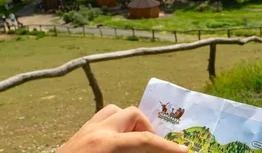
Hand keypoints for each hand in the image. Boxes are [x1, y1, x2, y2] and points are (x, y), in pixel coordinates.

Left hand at [59, 105, 187, 152]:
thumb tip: (153, 150)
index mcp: (106, 145)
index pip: (146, 140)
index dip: (168, 147)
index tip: (184, 152)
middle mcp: (96, 131)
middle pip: (133, 115)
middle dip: (148, 130)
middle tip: (154, 149)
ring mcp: (84, 130)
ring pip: (114, 112)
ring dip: (130, 125)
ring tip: (135, 144)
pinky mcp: (77, 135)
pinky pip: (101, 121)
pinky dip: (114, 128)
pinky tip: (117, 145)